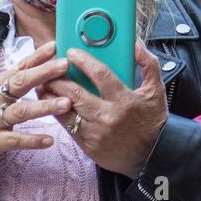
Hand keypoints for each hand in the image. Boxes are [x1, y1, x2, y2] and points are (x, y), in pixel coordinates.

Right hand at [0, 41, 72, 175]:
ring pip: (21, 111)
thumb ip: (13, 80)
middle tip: (65, 65)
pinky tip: (49, 140)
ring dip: (44, 106)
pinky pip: (16, 140)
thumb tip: (38, 63)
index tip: (55, 46)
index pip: (19, 67)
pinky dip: (33, 140)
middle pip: (20, 83)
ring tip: (66, 103)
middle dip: (44, 73)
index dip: (37, 56)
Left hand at [40, 42, 168, 179]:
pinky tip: (51, 104)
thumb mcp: (156, 90)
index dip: (83, 61)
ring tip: (44, 84)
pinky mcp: (88, 145)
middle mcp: (108, 116)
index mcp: (125, 100)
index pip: (100, 75)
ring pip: (66, 111)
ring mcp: (96, 132)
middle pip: (76, 93)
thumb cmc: (152, 121)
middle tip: (50, 67)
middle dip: (59, 78)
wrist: (152, 155)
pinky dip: (57, 113)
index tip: (72, 52)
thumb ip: (148, 64)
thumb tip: (135, 45)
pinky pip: (67, 126)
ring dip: (52, 96)